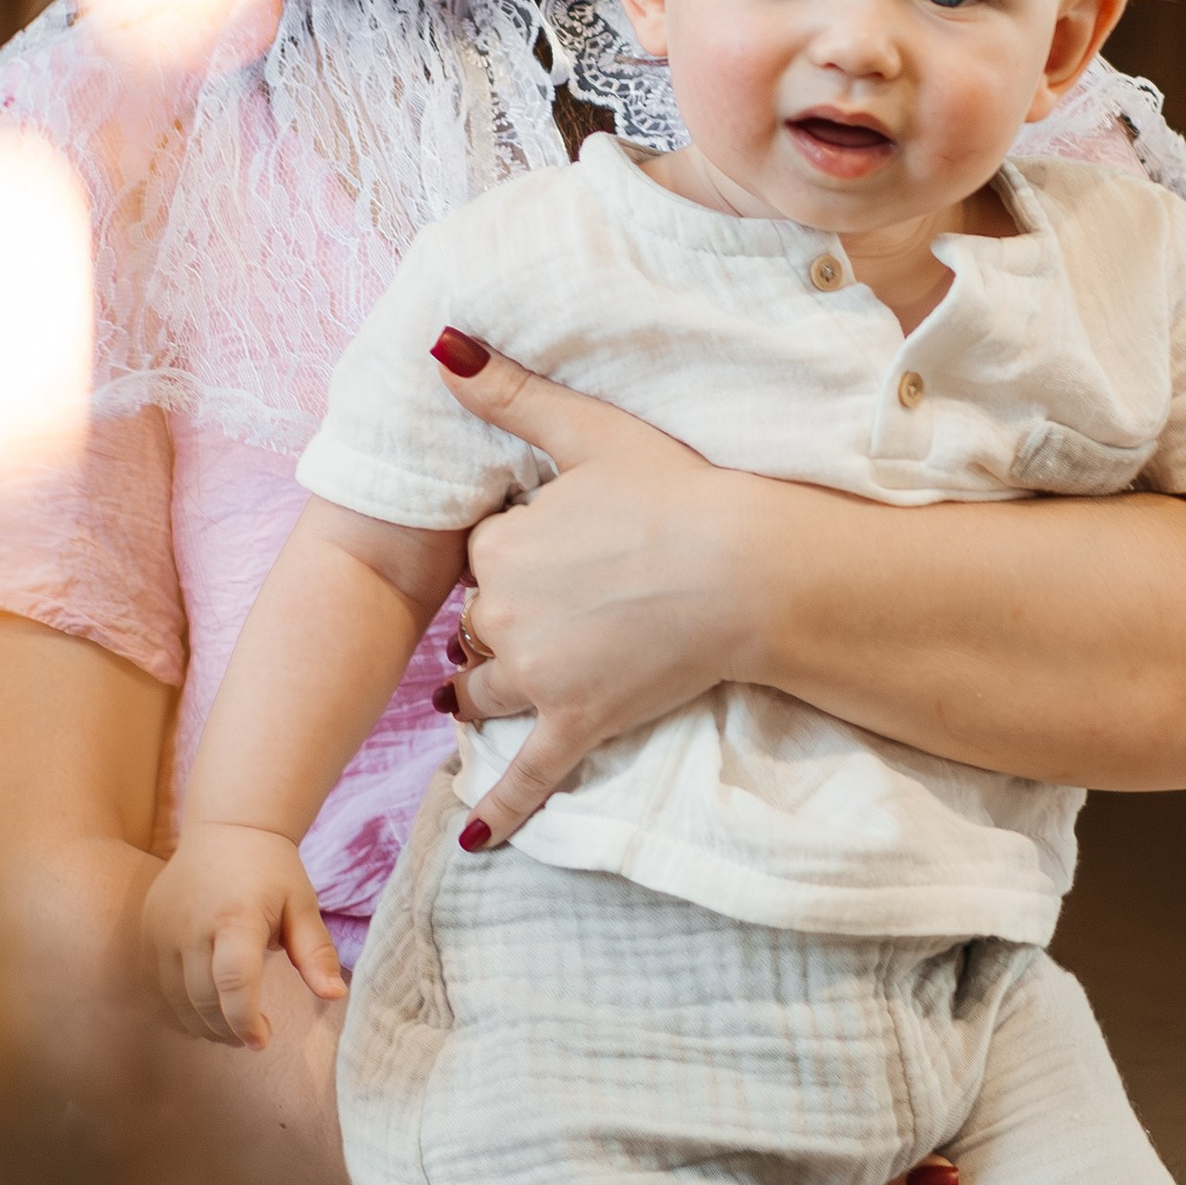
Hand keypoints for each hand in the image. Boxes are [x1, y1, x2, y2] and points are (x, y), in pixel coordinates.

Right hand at [140, 821, 347, 1045]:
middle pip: (205, 999)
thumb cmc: (271, 870)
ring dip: (206, 1024)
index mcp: (236, 916)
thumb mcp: (303, 904)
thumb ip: (317, 952)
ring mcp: (162, 929)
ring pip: (178, 1000)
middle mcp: (191, 924)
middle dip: (230, 1029)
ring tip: (233, 1027)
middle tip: (254, 1037)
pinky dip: (182, 1008)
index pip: (235, 981)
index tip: (262, 1040)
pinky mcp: (147, 932)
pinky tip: (207, 1010)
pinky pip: (160, 987)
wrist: (225, 829)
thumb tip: (335, 995)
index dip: (246, 1020)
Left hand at [431, 332, 763, 847]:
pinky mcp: (578, 723)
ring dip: (478, 694)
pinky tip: (480, 838)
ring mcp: (540, 677)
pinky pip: (528, 775)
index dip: (510, 552)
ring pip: (481, 693)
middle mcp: (506, 615)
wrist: (747, 569)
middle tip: (538, 614)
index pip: (482, 555)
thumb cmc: (678, 493)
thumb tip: (438, 345)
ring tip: (472, 698)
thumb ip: (509, 393)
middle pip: (475, 626)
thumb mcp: (590, 431)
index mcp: (503, 546)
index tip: (546, 546)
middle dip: (495, 623)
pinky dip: (501, 808)